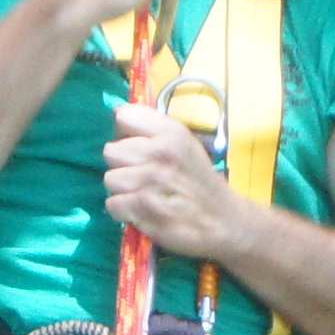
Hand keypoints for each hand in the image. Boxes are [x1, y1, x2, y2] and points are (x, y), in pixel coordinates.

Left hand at [102, 94, 247, 262]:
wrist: (223, 221)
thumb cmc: (199, 181)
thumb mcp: (185, 144)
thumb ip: (153, 128)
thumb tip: (117, 113)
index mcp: (172, 134)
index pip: (124, 117)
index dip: (126, 134)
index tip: (139, 146)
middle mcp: (160, 154)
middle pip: (111, 152)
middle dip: (123, 165)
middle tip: (144, 176)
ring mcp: (151, 183)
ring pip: (110, 179)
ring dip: (123, 190)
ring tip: (144, 194)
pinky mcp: (143, 209)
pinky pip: (113, 204)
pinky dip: (124, 211)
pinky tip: (143, 211)